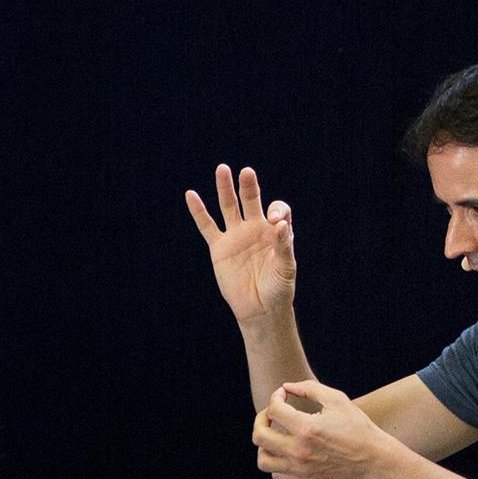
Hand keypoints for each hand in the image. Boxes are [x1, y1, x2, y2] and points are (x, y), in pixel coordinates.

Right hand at [182, 162, 297, 323]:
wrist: (259, 309)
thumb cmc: (278, 288)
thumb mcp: (286, 268)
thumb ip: (284, 245)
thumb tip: (280, 225)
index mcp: (276, 231)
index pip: (278, 210)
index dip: (277, 212)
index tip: (275, 222)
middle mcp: (256, 228)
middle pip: (251, 200)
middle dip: (249, 186)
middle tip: (246, 172)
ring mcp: (236, 236)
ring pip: (229, 207)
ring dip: (225, 189)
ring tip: (222, 169)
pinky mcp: (219, 248)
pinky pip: (207, 226)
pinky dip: (198, 211)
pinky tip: (191, 195)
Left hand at [253, 378, 396, 478]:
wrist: (376, 461)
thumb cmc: (358, 427)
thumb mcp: (337, 400)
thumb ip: (309, 388)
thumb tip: (285, 387)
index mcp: (306, 429)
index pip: (273, 410)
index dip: (275, 398)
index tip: (282, 396)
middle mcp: (299, 452)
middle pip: (259, 437)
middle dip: (261, 421)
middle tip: (270, 416)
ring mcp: (300, 472)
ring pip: (264, 461)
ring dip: (266, 446)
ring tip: (276, 438)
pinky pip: (279, 476)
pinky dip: (280, 464)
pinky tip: (291, 454)